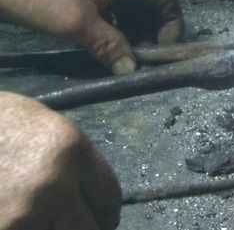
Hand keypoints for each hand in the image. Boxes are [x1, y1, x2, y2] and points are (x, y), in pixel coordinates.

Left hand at [0, 0, 183, 74]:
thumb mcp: (77, 24)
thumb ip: (109, 45)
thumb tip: (130, 69)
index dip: (171, 22)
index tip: (161, 48)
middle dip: (152, 28)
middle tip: (142, 56)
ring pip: (131, 3)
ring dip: (133, 28)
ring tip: (124, 53)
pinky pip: (114, 3)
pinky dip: (117, 22)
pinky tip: (107, 41)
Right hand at [0, 92, 120, 229]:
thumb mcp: (43, 127)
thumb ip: (72, 161)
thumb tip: (87, 197)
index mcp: (72, 150)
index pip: (110, 196)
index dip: (106, 213)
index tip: (101, 219)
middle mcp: (53, 185)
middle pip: (90, 228)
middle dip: (85, 227)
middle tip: (71, 223)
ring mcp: (22, 216)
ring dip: (52, 228)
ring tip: (39, 219)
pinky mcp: (1, 228)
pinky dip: (27, 229)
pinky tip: (19, 220)